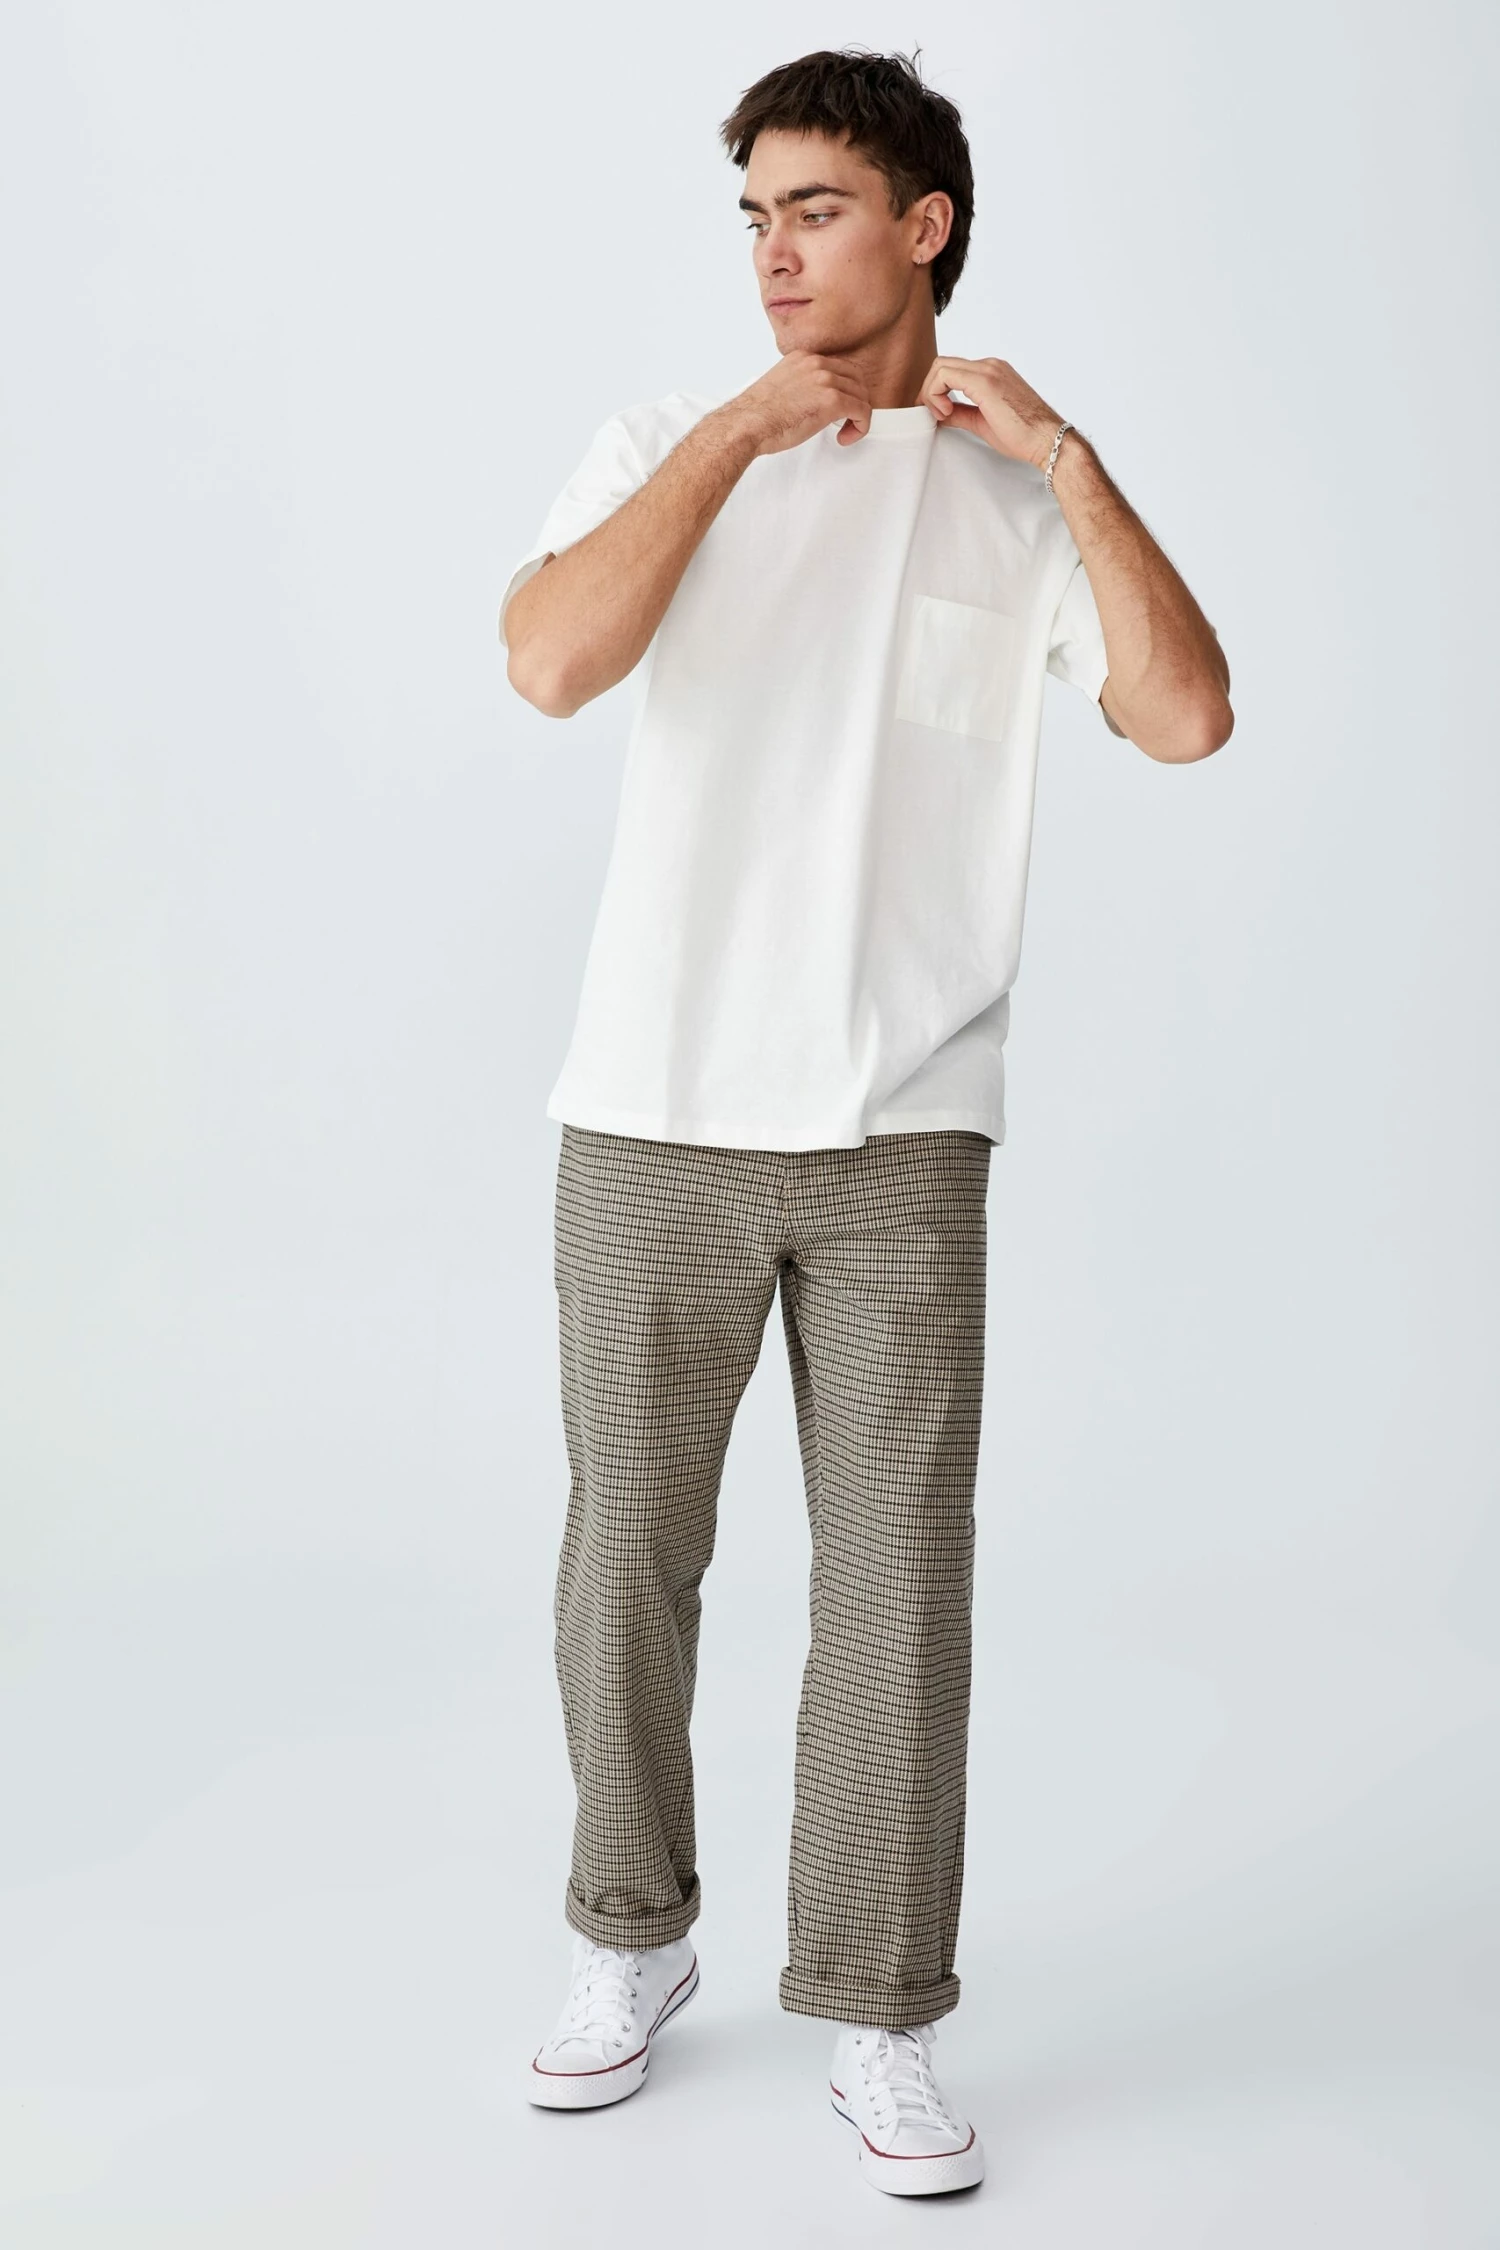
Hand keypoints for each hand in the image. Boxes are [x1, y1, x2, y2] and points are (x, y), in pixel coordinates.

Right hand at [723, 350, 873, 454]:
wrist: (747, 424)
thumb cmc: (758, 415)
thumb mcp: (782, 385)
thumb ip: (802, 385)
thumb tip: (814, 400)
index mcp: (804, 357)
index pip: (841, 368)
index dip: (846, 389)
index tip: (839, 408)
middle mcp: (817, 364)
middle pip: (857, 379)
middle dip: (856, 401)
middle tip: (847, 421)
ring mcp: (826, 381)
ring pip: (862, 396)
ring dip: (858, 417)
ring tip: (845, 432)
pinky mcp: (832, 401)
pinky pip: (862, 412)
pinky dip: (860, 427)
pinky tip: (845, 437)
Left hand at [917, 356, 1064, 468]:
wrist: (1047, 439)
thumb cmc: (1024, 434)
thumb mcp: (982, 422)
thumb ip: (960, 414)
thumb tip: (940, 415)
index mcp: (991, 372)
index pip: (951, 370)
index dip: (935, 390)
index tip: (938, 413)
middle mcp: (990, 365)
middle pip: (942, 363)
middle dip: (929, 389)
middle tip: (934, 414)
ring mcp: (988, 370)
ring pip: (941, 365)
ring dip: (931, 392)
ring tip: (942, 415)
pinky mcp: (985, 380)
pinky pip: (945, 375)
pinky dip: (936, 393)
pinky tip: (945, 412)